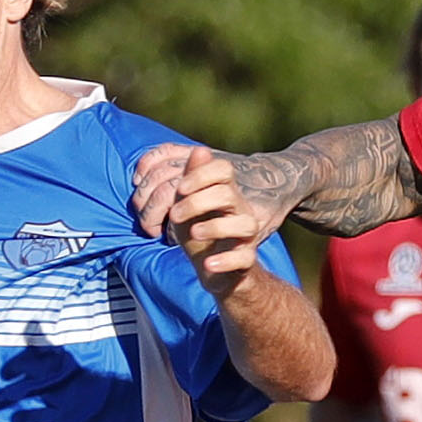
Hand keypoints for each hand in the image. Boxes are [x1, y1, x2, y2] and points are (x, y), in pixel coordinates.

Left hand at [141, 146, 270, 294]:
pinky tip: (208, 264)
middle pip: (228, 194)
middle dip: (197, 202)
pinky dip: (225, 261)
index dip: (201, 174)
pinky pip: (244, 257)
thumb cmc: (199, 234)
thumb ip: (189, 181)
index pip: (223, 169)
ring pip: (245, 224)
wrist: (213, 271)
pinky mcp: (247, 260)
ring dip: (215, 227)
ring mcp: (245, 236)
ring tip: (194, 233)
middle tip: (174, 215)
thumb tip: (198, 150)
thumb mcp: (187, 207)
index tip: (180, 189)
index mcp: (224, 193)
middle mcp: (239, 211)